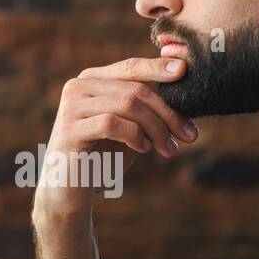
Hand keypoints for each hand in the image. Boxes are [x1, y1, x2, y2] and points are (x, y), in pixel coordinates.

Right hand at [33, 57, 197, 222]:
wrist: (70, 192)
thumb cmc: (102, 159)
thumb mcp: (129, 128)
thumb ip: (146, 108)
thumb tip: (183, 91)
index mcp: (92, 80)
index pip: (130, 67)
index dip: (157, 67)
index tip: (184, 71)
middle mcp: (78, 86)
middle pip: (135, 89)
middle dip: (167, 113)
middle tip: (189, 135)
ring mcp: (71, 106)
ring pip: (128, 104)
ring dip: (156, 128)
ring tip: (167, 148)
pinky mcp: (69, 130)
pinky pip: (112, 123)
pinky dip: (134, 136)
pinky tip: (142, 149)